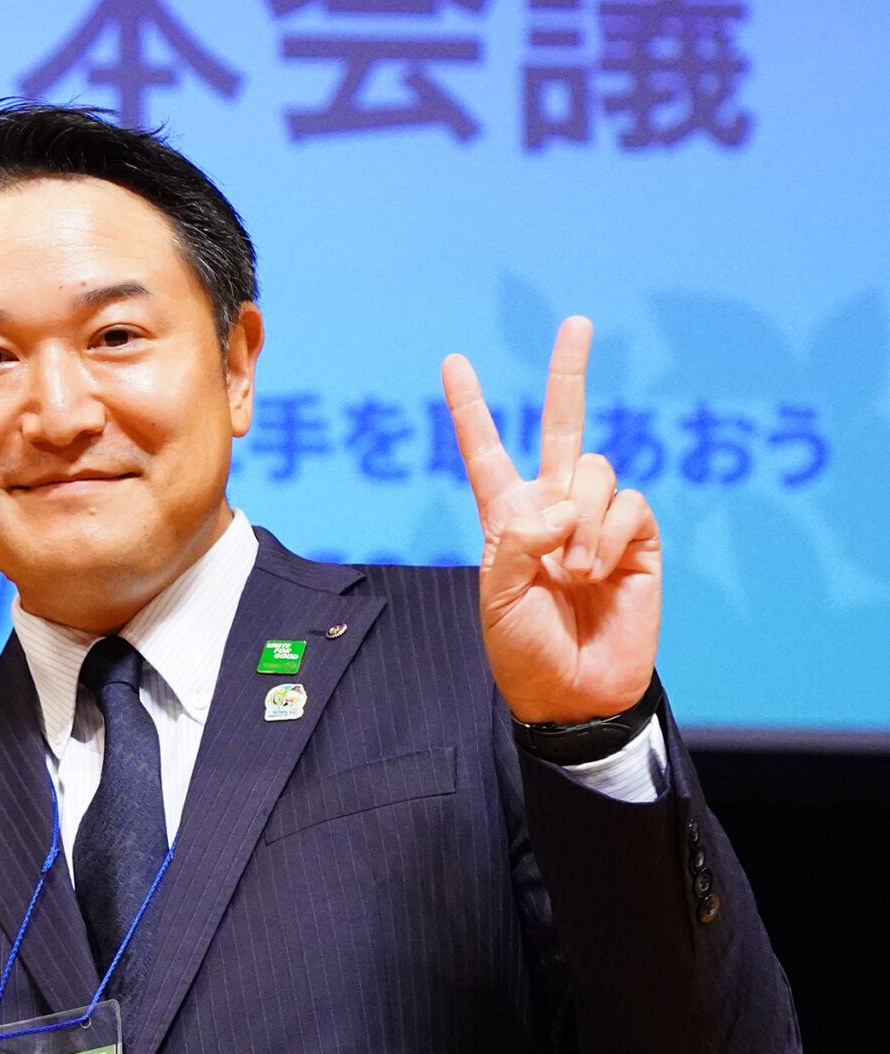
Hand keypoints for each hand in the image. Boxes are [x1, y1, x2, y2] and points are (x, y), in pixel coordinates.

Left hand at [442, 316, 661, 724]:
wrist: (574, 692)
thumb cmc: (524, 652)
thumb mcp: (496, 597)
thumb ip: (518, 541)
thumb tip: (562, 503)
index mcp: (507, 520)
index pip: (487, 454)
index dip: (470, 411)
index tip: (453, 363)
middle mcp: (554, 510)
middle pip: (564, 428)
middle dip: (570, 374)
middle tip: (577, 323)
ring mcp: (598, 521)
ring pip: (595, 471)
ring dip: (580, 520)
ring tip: (573, 572)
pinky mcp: (639, 538)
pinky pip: (628, 503)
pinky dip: (608, 533)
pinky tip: (598, 570)